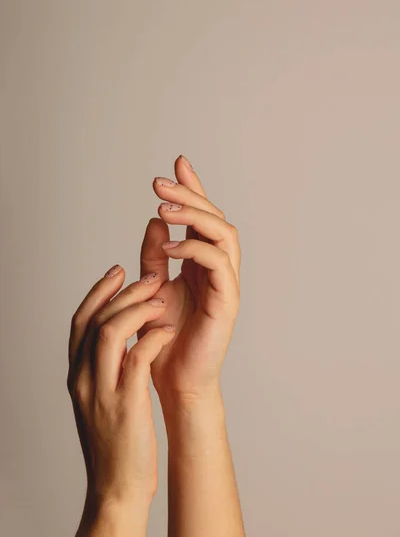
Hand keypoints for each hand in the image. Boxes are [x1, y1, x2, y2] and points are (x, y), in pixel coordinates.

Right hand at [67, 264, 175, 534]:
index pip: (80, 321)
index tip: (118, 271)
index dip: (98, 291)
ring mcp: (101, 391)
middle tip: (148, 276)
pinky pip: (137, 358)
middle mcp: (84, 378)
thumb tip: (122, 335)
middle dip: (122, 292)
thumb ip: (107, 366)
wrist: (117, 487)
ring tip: (160, 299)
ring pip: (110, 331)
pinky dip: (153, 337)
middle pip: (95, 319)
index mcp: (78, 375)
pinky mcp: (125, 404)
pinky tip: (168, 330)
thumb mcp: (104, 397)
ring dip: (137, 308)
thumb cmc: (116, 441)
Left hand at [138, 155, 240, 405]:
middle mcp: (218, 268)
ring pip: (224, 234)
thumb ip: (155, 256)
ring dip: (195, 215)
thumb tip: (154, 220)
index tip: (177, 163)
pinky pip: (219, 263)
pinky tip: (168, 245)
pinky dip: (195, 248)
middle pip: (215, 218)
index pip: (202, 218)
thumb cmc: (165, 337)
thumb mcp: (152, 286)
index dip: (193, 189)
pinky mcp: (228, 299)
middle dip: (190, 195)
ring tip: (164, 206)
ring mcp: (226, 282)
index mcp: (201, 262)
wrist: (175, 379)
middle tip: (160, 182)